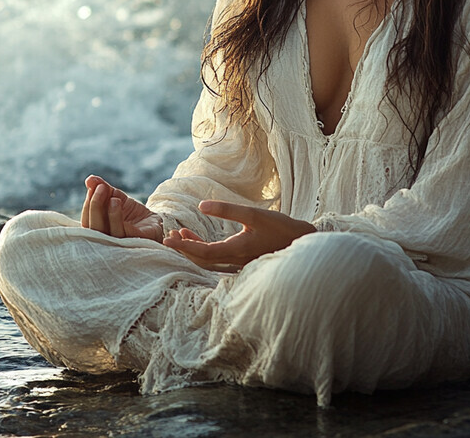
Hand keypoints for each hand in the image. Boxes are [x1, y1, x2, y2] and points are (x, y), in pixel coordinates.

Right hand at [80, 175, 163, 241]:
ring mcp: (121, 243)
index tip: (93, 186)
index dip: (88, 204)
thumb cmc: (130, 212)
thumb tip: (90, 179)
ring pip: (108, 233)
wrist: (153, 221)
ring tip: (113, 197)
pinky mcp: (137, 241)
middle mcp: (107, 241)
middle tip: (100, 188)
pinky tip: (118, 202)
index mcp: (99, 231)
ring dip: (108, 213)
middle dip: (95, 206)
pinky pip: (124, 234)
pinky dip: (117, 218)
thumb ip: (102, 188)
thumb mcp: (116, 196)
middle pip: (93, 229)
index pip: (87, 221)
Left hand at [162, 200, 315, 271]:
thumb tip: (201, 206)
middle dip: (183, 249)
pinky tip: (199, 238)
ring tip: (181, 234)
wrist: (301, 243)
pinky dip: (204, 250)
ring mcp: (238, 264)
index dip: (182, 246)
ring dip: (192, 250)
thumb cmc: (280, 227)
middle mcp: (234, 262)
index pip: (202, 253)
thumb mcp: (253, 214)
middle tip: (169, 236)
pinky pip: (217, 259)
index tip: (167, 238)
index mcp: (236, 250)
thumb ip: (227, 209)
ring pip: (208, 261)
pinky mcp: (242, 262)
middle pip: (201, 260)